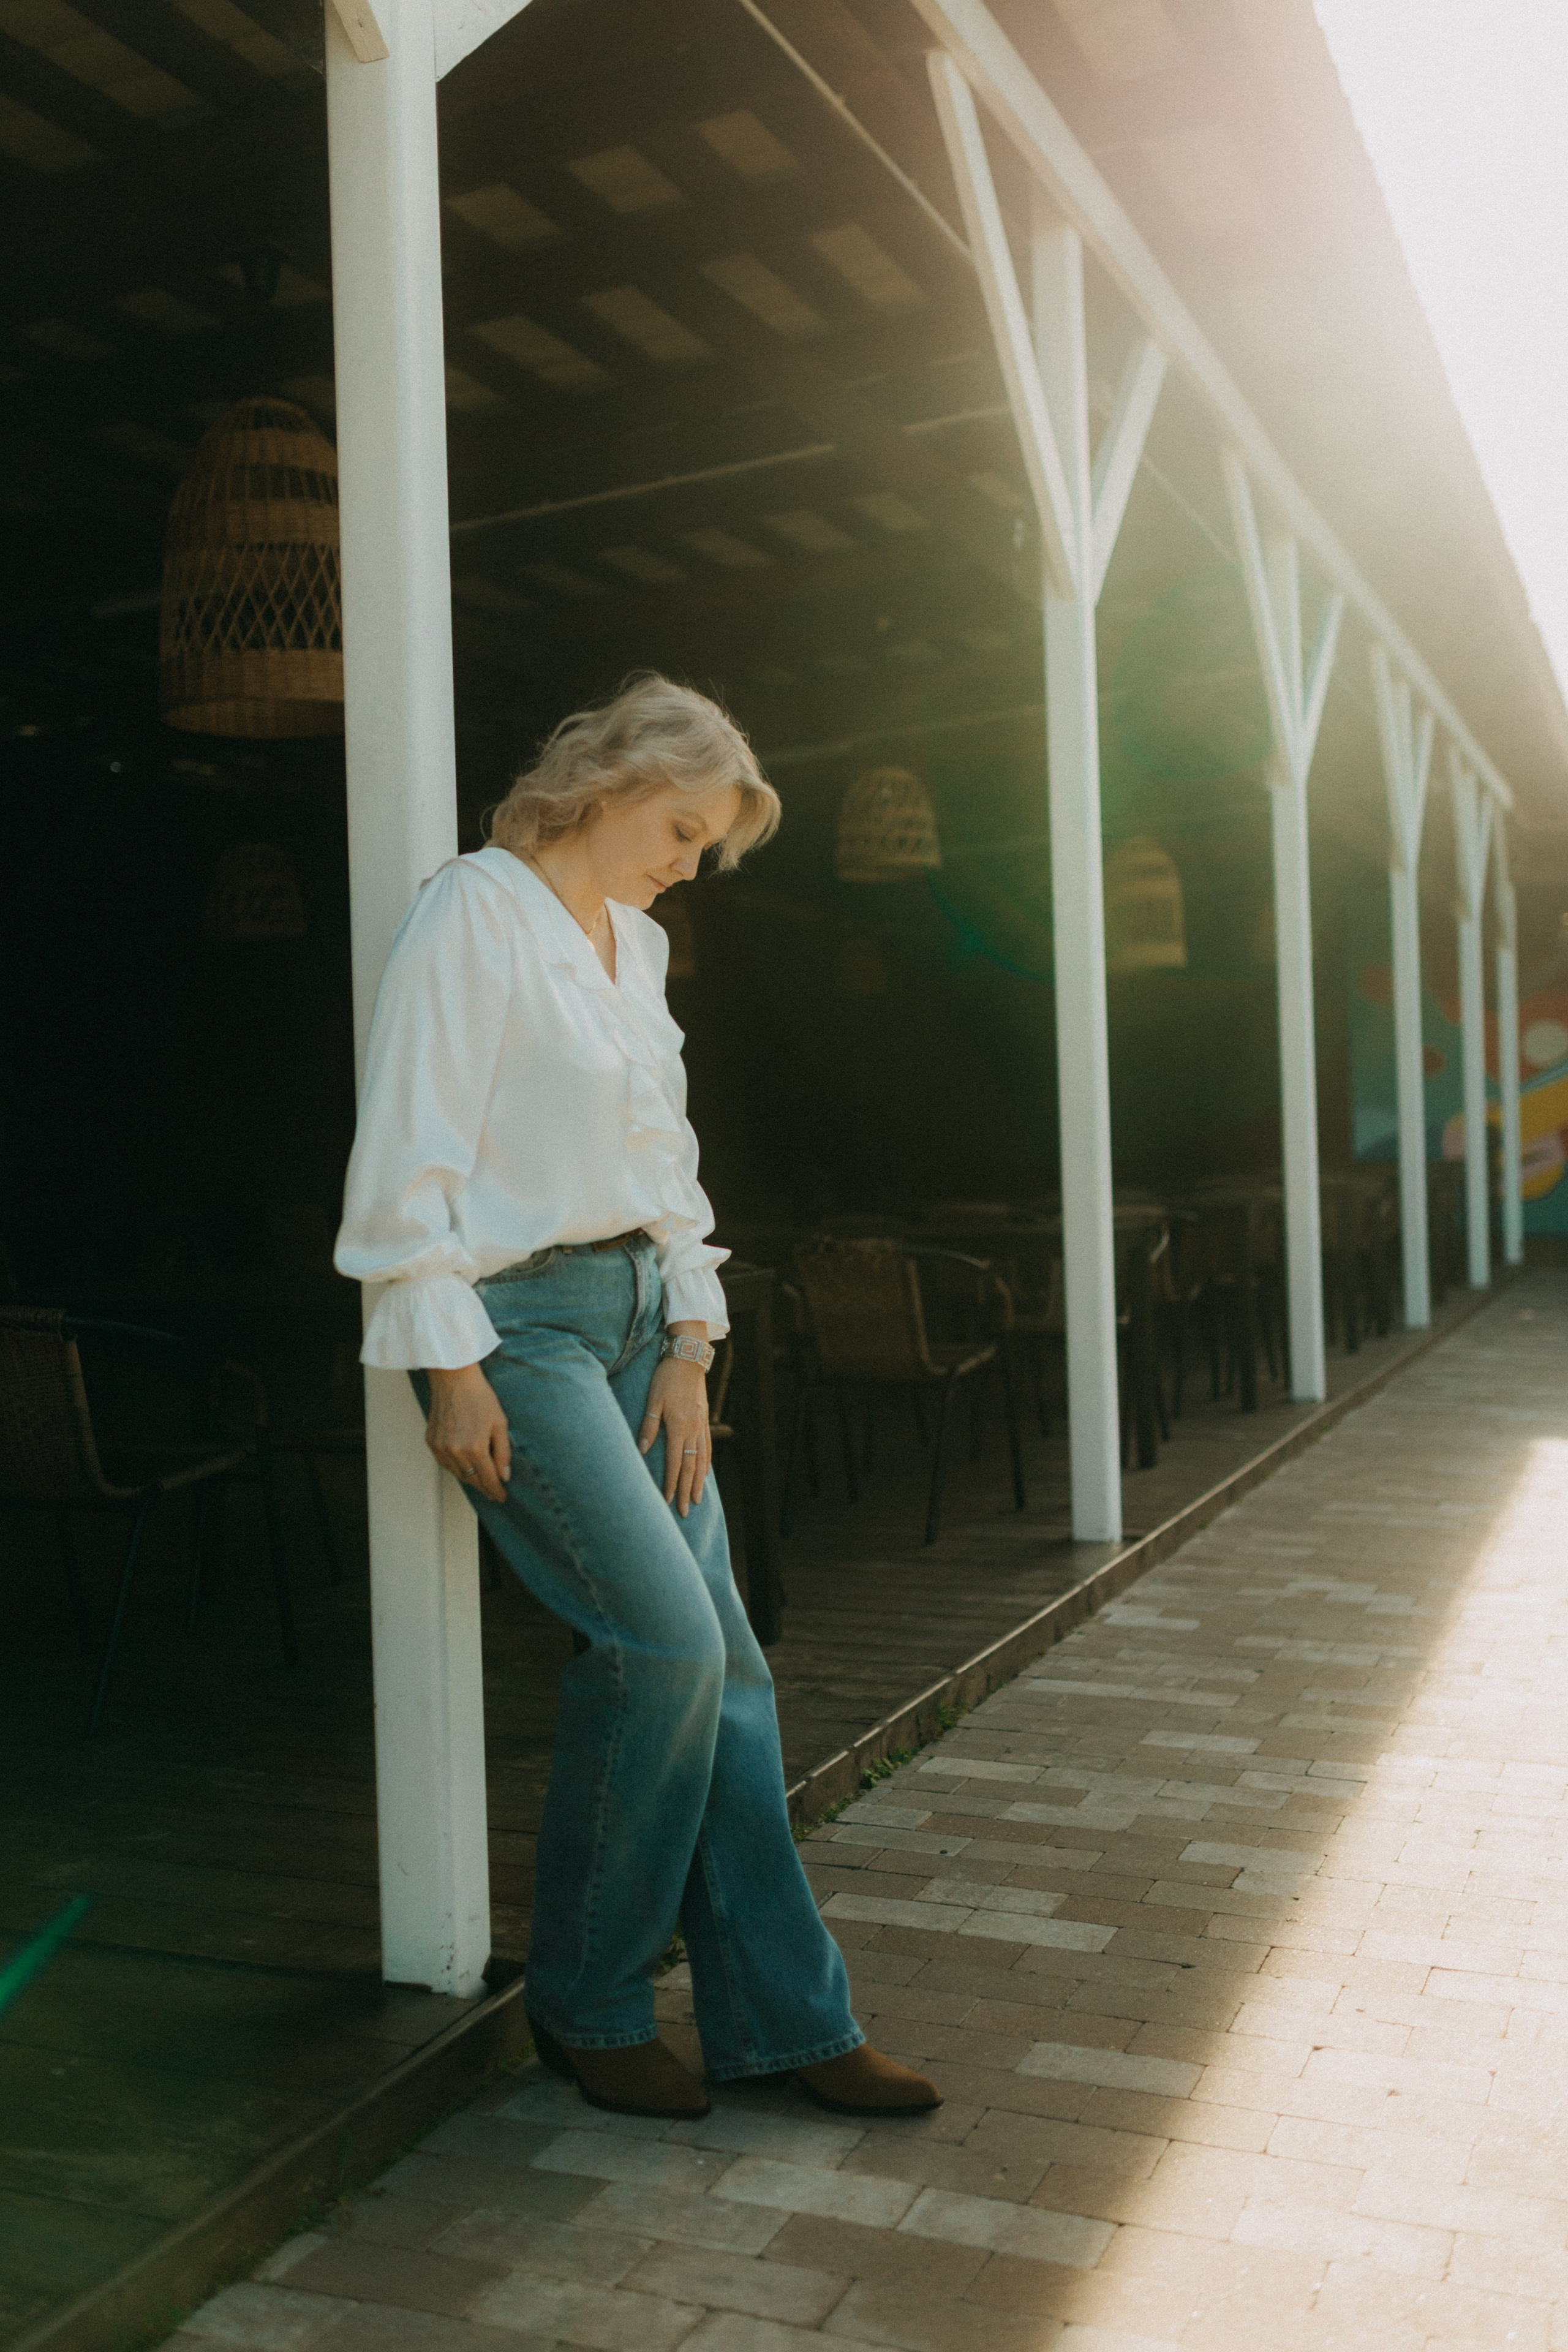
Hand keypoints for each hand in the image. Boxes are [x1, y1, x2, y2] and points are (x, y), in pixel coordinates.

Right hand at [424, 1363, 510, 1502]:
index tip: (502, 1497)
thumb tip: (504, 1475)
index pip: (488, 1479)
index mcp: (475, 1448)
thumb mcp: (500, 1423)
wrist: (454, 1379)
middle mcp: (455, 1451)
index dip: (496, 1491)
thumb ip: (503, 1452)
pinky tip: (464, 1466)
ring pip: (457, 1473)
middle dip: (483, 1486)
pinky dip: (455, 1467)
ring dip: (469, 1478)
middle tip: (492, 1491)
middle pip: (471, 1479)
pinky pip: (444, 1463)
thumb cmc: (480, 1397)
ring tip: (480, 1480)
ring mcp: (440, 1447)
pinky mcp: (431, 1441)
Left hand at [638, 1347, 710, 1516]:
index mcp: (678, 1426)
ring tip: (696, 1500)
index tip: (666, 1501)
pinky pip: (706, 1447)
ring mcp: (700, 1425)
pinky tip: (703, 1473)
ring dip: (698, 1482)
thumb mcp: (653, 1399)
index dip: (670, 1483)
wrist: (689, 1358)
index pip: (674, 1463)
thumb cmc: (666, 1377)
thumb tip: (641, 1451)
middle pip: (690, 1467)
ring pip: (701, 1460)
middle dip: (685, 1491)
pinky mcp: (703, 1419)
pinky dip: (705, 1464)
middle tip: (684, 1511)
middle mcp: (693, 1429)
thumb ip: (648, 1426)